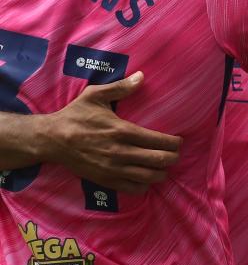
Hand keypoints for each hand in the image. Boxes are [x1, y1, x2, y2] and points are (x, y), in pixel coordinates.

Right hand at [43, 73, 181, 192]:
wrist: (51, 139)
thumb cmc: (75, 116)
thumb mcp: (94, 95)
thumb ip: (120, 87)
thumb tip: (141, 75)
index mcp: (122, 130)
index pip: (159, 140)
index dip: (174, 143)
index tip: (179, 141)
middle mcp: (121, 152)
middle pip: (159, 160)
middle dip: (173, 158)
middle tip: (176, 154)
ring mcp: (113, 168)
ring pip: (149, 177)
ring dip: (162, 174)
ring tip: (165, 167)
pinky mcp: (105, 180)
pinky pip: (133, 189)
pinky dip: (145, 186)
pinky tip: (146, 179)